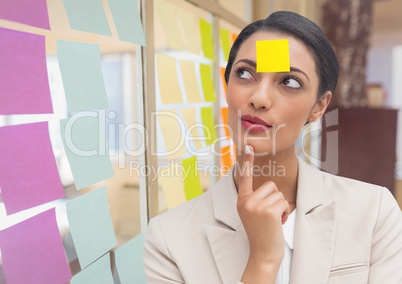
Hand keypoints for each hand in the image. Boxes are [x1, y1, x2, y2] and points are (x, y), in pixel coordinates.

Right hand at [237, 145, 289, 281]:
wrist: (263, 253)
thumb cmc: (261, 233)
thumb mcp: (252, 214)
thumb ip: (255, 199)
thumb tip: (269, 188)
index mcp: (241, 200)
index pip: (244, 178)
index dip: (247, 162)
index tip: (248, 147)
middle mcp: (246, 201)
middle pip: (270, 185)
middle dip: (275, 199)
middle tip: (270, 215)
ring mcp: (256, 206)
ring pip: (279, 194)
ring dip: (281, 207)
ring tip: (274, 220)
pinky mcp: (268, 211)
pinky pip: (284, 203)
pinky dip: (285, 213)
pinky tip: (279, 223)